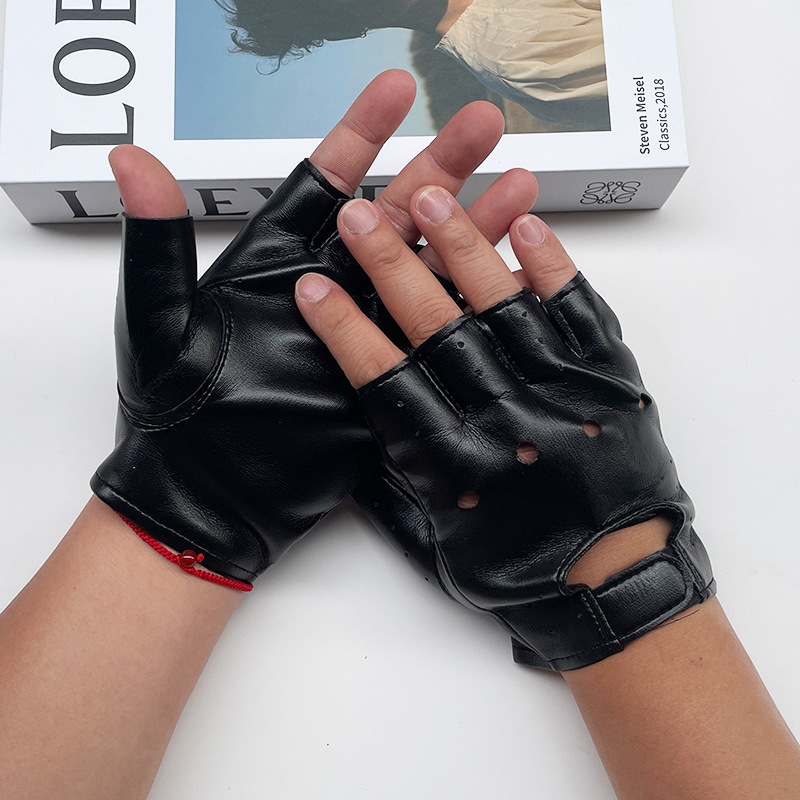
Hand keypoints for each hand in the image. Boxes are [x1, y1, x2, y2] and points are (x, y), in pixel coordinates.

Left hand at [92, 71, 537, 587]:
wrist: (213, 497)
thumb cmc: (177, 413)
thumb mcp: (161, 322)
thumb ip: (158, 241)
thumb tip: (129, 159)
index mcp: (276, 262)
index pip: (326, 180)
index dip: (362, 132)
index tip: (398, 87)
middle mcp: (329, 288)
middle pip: (394, 213)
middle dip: (441, 165)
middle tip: (484, 120)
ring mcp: (364, 330)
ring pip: (427, 266)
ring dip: (472, 225)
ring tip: (520, 184)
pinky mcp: (389, 374)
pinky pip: (436, 330)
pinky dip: (473, 299)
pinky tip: (512, 268)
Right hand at [295, 186, 714, 669]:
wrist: (616, 590)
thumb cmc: (522, 575)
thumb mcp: (439, 541)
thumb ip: (400, 477)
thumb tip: (370, 418)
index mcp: (455, 465)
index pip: (385, 379)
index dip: (345, 328)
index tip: (314, 287)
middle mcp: (506, 422)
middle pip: (435, 328)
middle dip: (391, 266)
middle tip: (360, 215)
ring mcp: (562, 395)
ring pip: (501, 306)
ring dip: (462, 248)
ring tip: (430, 194)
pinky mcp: (610, 381)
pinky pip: (578, 312)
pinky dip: (551, 267)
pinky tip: (525, 224)